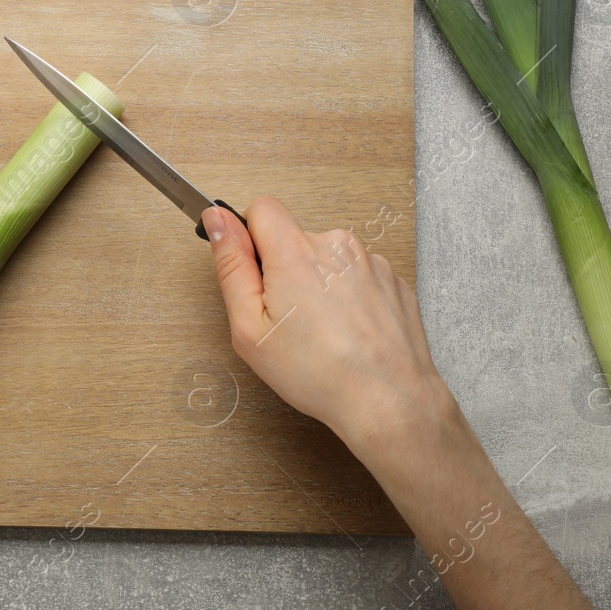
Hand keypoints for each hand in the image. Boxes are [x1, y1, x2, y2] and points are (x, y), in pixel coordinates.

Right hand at [202, 196, 454, 457]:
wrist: (388, 400)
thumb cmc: (320, 373)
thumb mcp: (249, 328)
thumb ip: (231, 265)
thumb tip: (218, 220)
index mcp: (296, 252)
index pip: (262, 209)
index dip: (250, 237)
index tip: (252, 270)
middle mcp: (337, 246)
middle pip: (295, 238)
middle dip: (284, 270)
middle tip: (286, 319)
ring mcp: (370, 262)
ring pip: (327, 260)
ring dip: (318, 285)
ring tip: (322, 331)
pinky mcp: (392, 280)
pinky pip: (356, 276)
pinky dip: (348, 298)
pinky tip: (347, 332)